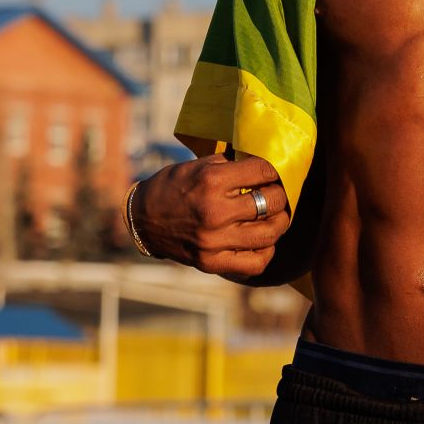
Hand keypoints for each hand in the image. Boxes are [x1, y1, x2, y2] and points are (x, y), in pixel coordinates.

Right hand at [131, 153, 290, 283]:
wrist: (142, 219)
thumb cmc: (173, 187)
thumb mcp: (198, 165)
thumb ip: (231, 164)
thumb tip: (264, 160)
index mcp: (212, 182)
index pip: (263, 172)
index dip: (275, 170)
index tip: (275, 172)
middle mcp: (215, 212)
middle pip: (271, 202)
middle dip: (280, 195)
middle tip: (278, 193)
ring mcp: (213, 241)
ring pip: (269, 233)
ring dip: (279, 222)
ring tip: (276, 216)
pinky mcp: (211, 262)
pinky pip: (255, 263)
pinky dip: (266, 251)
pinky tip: (264, 241)